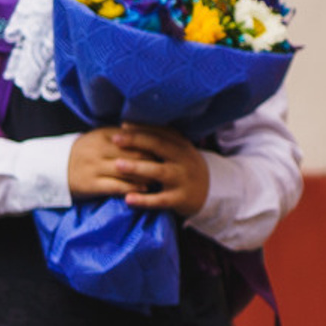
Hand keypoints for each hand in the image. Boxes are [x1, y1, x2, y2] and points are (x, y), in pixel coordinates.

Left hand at [67, 124, 210, 214]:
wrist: (210, 192)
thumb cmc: (183, 167)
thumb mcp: (178, 150)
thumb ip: (158, 138)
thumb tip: (126, 124)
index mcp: (182, 145)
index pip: (160, 132)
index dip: (141, 128)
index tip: (122, 126)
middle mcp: (183, 159)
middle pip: (159, 146)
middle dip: (136, 141)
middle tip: (115, 140)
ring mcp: (183, 180)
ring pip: (159, 171)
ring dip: (138, 168)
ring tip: (118, 165)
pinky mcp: (180, 199)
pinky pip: (161, 200)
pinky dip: (144, 200)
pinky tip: (127, 198)